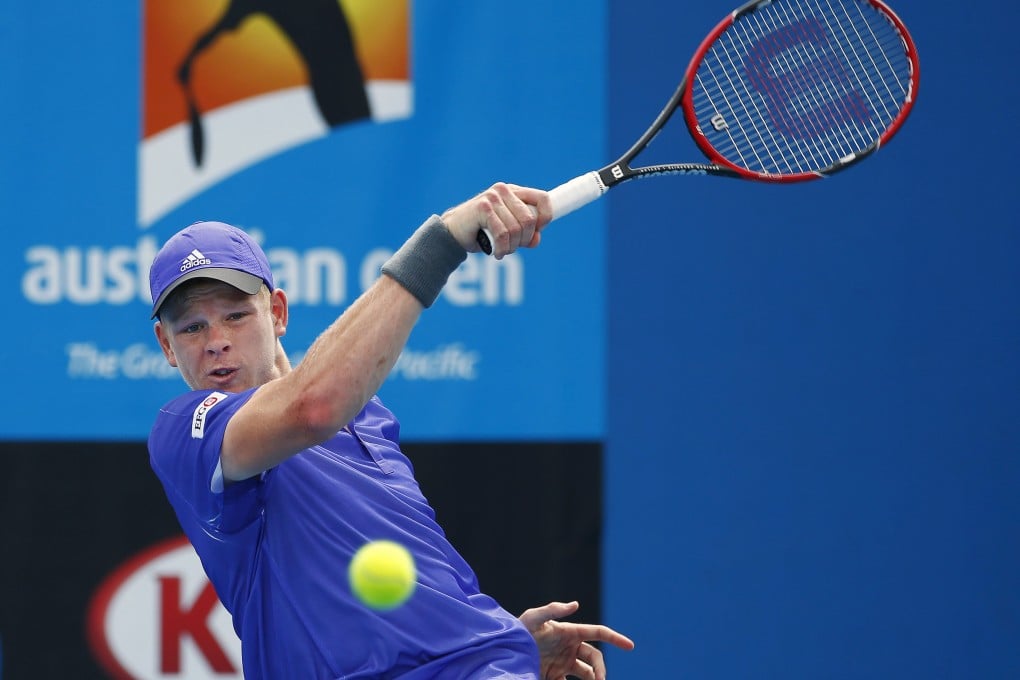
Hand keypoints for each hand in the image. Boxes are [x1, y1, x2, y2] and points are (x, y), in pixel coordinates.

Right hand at [441, 182, 551, 258]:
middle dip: (524, 239)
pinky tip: (497, 253)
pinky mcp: (482, 208)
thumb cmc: (481, 232)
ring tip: (502, 251)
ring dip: (511, 246)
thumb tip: (536, 239)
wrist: (452, 233)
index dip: (545, 218)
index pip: (542, 199)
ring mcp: (493, 197)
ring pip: (516, 229)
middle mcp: (504, 190)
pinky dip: (502, 248)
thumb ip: (525, 235)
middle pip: (530, 219)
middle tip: (513, 247)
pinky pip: (502, 234)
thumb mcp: (508, 233)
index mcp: (514, 192)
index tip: (536, 232)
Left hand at [519, 601, 634, 679]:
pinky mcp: (554, 676)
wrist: (503, 652)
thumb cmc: (518, 630)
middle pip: (595, 659)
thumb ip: (553, 610)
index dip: (615, 638)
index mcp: (570, 632)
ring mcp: (563, 663)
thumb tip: (576, 604)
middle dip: (601, 670)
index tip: (630, 646)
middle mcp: (570, 648)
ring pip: (587, 674)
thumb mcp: (533, 618)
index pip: (598, 633)